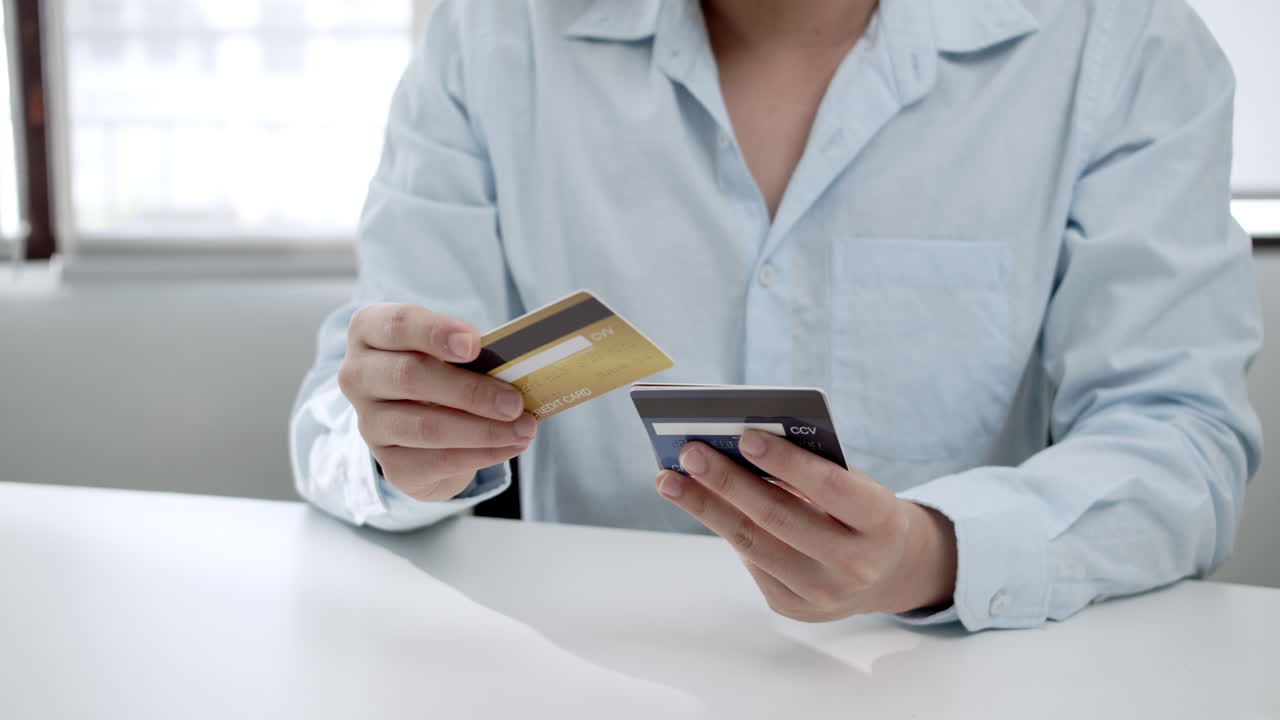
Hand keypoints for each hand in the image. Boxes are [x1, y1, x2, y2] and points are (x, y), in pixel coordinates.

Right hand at [338, 303, 536, 500]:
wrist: (421, 424)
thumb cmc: (440, 369)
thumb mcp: (447, 348)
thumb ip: (468, 350)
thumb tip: (514, 365)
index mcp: (369, 331)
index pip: (397, 324)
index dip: (435, 332)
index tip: (474, 344)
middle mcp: (358, 376)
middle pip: (410, 377)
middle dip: (471, 390)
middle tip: (515, 401)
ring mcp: (370, 424)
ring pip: (427, 426)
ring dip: (484, 429)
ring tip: (524, 427)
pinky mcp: (391, 464)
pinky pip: (439, 460)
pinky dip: (483, 453)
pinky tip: (511, 446)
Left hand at [655, 430, 956, 620]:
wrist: (889, 570)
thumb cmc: (861, 510)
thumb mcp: (856, 485)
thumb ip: (811, 468)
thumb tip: (738, 447)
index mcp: (882, 522)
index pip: (830, 486)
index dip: (787, 462)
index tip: (745, 435)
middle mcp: (855, 564)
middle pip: (779, 518)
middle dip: (728, 482)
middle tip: (690, 452)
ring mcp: (823, 594)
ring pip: (753, 545)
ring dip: (705, 507)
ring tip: (670, 479)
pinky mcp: (794, 607)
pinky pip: (751, 562)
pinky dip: (723, 527)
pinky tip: (697, 503)